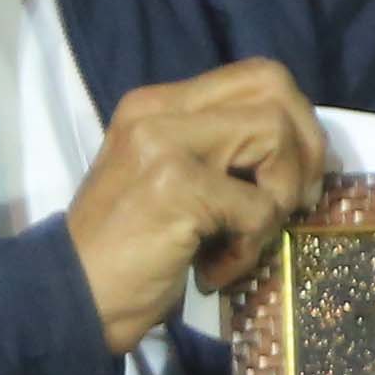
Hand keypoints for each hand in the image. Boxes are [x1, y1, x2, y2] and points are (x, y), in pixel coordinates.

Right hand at [61, 62, 326, 347]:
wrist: (70, 298)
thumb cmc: (125, 251)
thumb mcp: (167, 179)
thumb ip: (216, 152)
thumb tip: (299, 154)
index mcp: (158, 104)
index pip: (256, 76)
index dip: (297, 121)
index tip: (298, 177)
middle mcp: (159, 111)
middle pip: (274, 90)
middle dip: (304, 149)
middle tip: (294, 203)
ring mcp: (165, 144)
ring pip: (274, 137)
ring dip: (278, 200)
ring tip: (243, 241)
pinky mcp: (176, 187)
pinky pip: (258, 206)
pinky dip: (249, 249)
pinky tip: (212, 272)